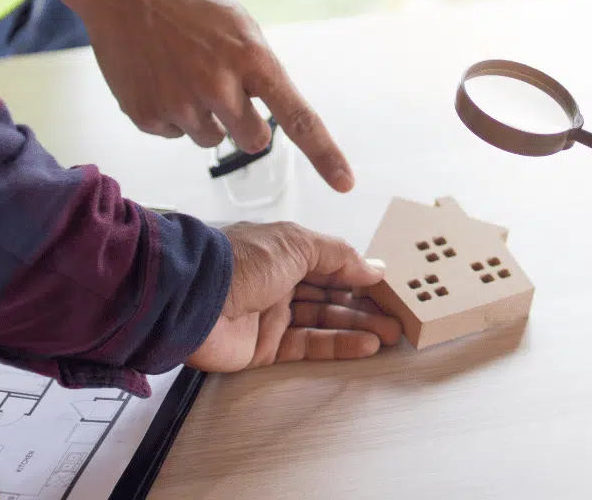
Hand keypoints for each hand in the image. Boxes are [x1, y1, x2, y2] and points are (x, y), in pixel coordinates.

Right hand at [78, 0, 354, 191]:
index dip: (325, 154)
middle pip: (254, 141)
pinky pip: (173, 133)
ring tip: (181, 73)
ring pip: (211, 140)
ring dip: (203, 117)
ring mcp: (180, 103)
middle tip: (222, 92)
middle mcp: (219, 86)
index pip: (298, 117)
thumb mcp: (238, 25)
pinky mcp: (146, 116)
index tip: (345, 184)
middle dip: (245, 126)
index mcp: (251, 58)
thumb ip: (259, 69)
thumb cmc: (187, 4)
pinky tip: (156, 77)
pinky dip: (168, 112)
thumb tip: (270, 111)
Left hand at [186, 222, 402, 370]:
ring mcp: (272, 315)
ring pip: (324, 321)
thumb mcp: (297, 243)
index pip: (331, 264)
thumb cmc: (240, 261)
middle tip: (397, 315)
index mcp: (284, 252)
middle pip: (331, 294)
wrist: (193, 298)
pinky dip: (340, 344)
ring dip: (359, 326)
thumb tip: (371, 267)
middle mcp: (279, 282)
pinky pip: (310, 345)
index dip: (359, 275)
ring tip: (391, 332)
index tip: (388, 286)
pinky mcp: (266, 347)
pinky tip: (366, 344)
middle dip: (365, 304)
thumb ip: (338, 255)